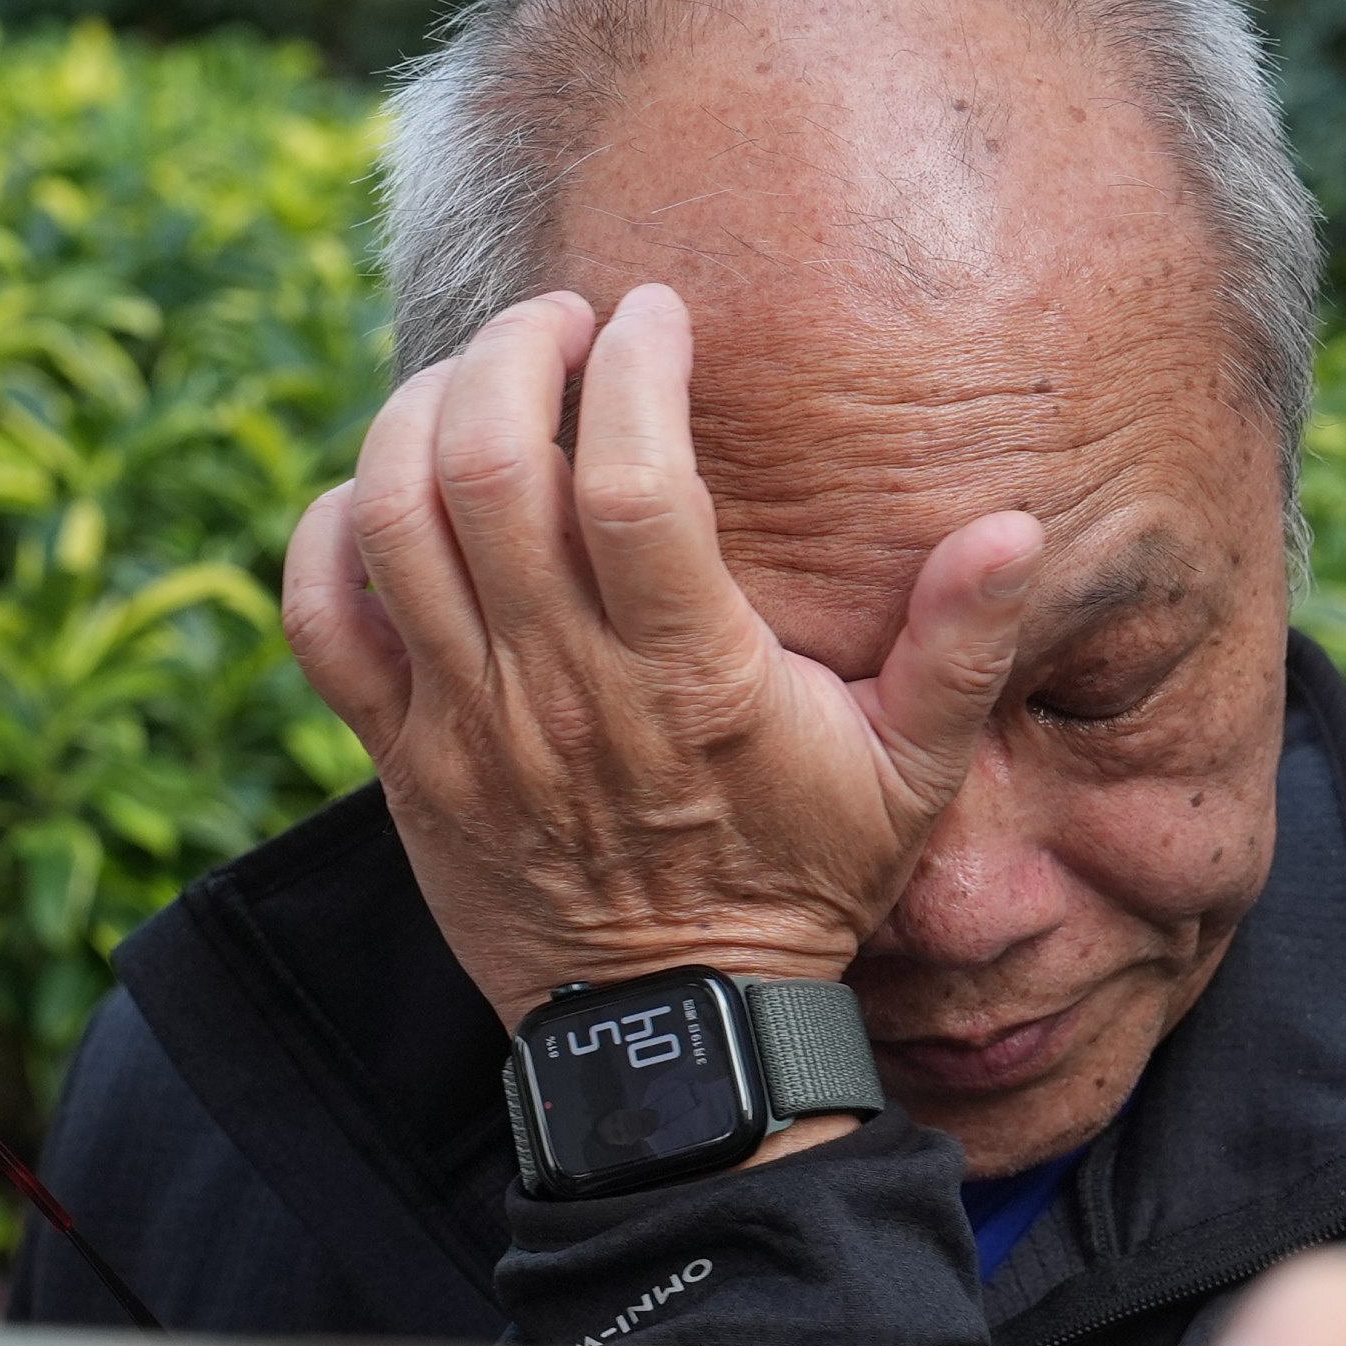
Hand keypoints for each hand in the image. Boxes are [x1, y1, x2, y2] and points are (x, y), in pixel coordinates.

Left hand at [282, 284, 1044, 1032]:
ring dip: (423, 414)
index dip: (636, 368)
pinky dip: (333, 533)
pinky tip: (389, 494)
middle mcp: (563, 687)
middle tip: (561, 324)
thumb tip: (1020, 527)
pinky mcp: (402, 761)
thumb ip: (963, 647)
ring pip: (394, 519)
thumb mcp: (911, 774)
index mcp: (689, 675)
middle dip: (515, 354)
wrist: (678, 1030)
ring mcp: (468, 724)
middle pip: (489, 467)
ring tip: (481, 382)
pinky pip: (325, 620)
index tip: (658, 316)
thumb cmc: (802, 883)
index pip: (632, 478)